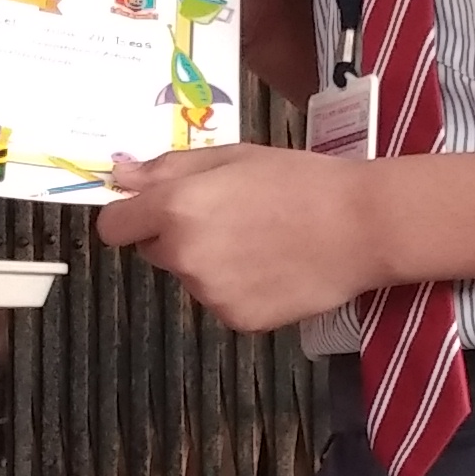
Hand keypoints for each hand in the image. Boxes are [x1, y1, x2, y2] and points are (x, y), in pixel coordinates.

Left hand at [100, 143, 387, 333]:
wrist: (361, 227)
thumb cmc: (300, 180)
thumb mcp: (232, 156)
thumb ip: (167, 168)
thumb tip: (119, 175)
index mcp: (177, 208)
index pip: (113, 226)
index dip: (130, 216)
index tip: (150, 210)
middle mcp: (184, 255)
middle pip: (154, 251)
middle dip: (177, 236)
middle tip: (230, 217)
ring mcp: (210, 293)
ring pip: (191, 276)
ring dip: (211, 262)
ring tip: (262, 240)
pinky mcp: (236, 319)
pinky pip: (221, 301)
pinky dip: (238, 287)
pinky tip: (273, 267)